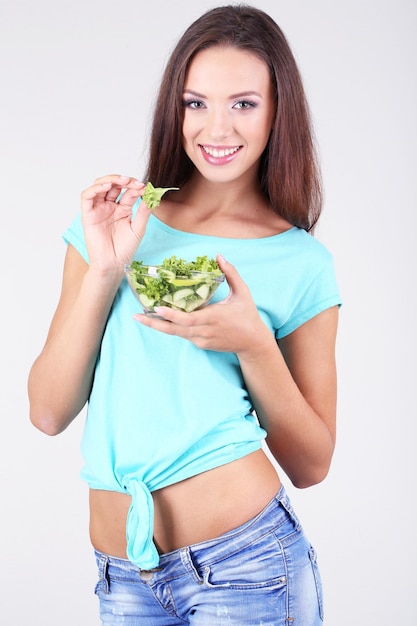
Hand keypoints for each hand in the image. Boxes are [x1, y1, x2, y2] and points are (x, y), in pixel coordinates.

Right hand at [80, 174, 151, 270]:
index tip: (146, 187)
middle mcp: (109, 207)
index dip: (136, 187)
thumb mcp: (138, 228)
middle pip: (114, 185)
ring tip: (123, 181)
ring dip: (110, 179)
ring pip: (100, 186)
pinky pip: (87, 197)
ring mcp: (98, 210)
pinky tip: (107, 186)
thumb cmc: (125, 250)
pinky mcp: (88, 215)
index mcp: (122, 209)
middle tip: (134, 182)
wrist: (114, 264)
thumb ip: (144, 212)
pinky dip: (95, 188)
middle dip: (124, 180)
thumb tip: (152, 195)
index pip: (128, 191)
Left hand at [134, 254, 272, 354]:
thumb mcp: (242, 292)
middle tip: (136, 316)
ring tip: (141, 317)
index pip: (188, 319)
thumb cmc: (248, 315)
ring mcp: (201, 340)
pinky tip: (159, 319)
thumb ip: (231, 273)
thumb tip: (219, 256)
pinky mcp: (200, 344)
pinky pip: (183, 335)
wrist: (252, 343)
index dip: (172, 315)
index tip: (158, 308)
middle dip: (154, 324)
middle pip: (174, 330)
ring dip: (158, 326)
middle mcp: (204, 331)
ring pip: (175, 334)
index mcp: (213, 318)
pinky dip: (171, 327)